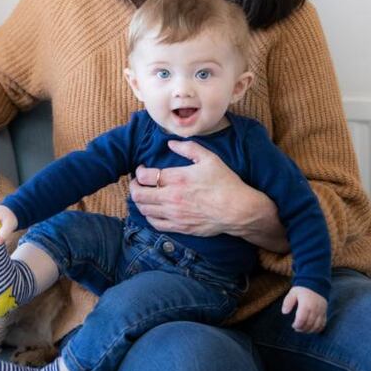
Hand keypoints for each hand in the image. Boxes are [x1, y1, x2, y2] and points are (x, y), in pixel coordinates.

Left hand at [130, 139, 287, 250]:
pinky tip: (152, 210)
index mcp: (177, 178)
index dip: (138, 171)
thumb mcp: (209, 158)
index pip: (144, 176)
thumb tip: (170, 143)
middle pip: (138, 195)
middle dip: (133, 186)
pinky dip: (149, 216)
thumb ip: (188, 148)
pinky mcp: (180, 227)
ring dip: (139, 201)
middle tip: (137, 182)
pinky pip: (155, 224)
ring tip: (143, 194)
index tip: (142, 168)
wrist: (237, 209)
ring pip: (144, 210)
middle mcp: (171, 197)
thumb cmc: (225, 182)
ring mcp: (174, 214)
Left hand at [281, 286, 327, 332]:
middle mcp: (314, 309)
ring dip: (309, 330)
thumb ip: (287, 302)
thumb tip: (284, 312)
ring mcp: (320, 312)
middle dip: (302, 329)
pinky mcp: (324, 313)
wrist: (315, 284)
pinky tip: (311, 329)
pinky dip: (317, 329)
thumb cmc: (302, 290)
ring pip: (316, 326)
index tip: (293, 325)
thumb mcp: (293, 292)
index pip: (301, 319)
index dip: (297, 325)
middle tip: (297, 328)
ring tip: (303, 329)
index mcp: (305, 304)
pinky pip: (322, 324)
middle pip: (308, 324)